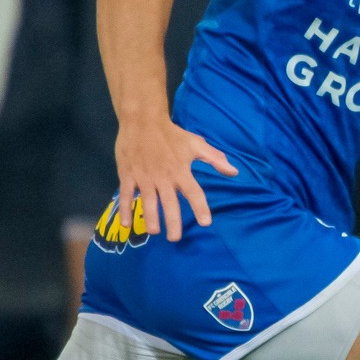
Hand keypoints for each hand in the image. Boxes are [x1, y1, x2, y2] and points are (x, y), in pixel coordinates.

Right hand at [114, 116, 236, 241]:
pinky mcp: (128, 175)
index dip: (200, 208)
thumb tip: (234, 171)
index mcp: (181, 171)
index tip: (205, 223)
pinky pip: (126, 195)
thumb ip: (215, 159)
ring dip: (151, 218)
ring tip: (155, 232)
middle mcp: (164, 177)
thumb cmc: (172, 134)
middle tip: (175, 238)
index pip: (194, 193)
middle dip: (173, 222)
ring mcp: (144, 177)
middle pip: (170, 203)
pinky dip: (125, 210)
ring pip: (148, 202)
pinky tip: (127, 225)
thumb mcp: (196, 144)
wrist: (142, 120)